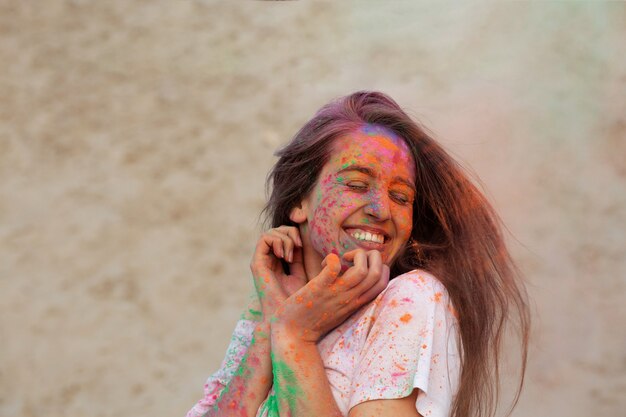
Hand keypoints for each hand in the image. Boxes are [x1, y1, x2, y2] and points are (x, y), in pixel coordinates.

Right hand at [250, 226, 307, 320]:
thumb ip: (299, 256)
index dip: (295, 233)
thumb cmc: (297, 302)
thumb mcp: (301, 273)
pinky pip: (264, 238)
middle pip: (277, 230)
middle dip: (291, 232)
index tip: (303, 246)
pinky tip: (285, 257)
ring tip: (291, 257)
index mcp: (278, 262)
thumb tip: (302, 238)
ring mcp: (261, 261)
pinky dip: (277, 241)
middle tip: (299, 246)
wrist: (288, 319)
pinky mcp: (256, 263)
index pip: (284, 235)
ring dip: (285, 239)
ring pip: (271, 232)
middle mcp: (267, 260)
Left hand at [272, 249, 389, 342]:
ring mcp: (335, 294)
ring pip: (362, 270)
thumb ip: (348, 295)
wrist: (292, 335)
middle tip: (353, 257)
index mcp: (356, 302)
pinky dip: (332, 258)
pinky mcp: (318, 289)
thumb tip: (349, 274)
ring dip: (356, 255)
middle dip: (372, 255)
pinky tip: (325, 262)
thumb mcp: (338, 309)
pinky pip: (334, 269)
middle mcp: (350, 298)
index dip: (380, 267)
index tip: (362, 264)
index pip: (382, 283)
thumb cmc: (312, 320)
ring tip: (343, 257)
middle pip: (377, 273)